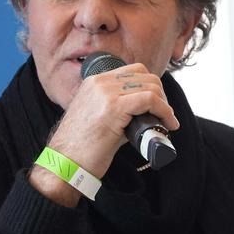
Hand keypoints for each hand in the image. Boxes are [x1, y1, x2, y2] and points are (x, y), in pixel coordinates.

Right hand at [28, 63, 178, 205]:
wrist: (65, 163)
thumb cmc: (80, 148)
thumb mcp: (99, 119)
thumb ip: (120, 110)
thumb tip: (145, 115)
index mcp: (94, 82)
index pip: (133, 71)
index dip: (151, 86)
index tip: (158, 105)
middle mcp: (99, 82)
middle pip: (144, 75)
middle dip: (161, 94)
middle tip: (164, 115)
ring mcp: (106, 93)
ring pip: (150, 86)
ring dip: (164, 104)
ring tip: (167, 121)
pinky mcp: (114, 107)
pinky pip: (149, 100)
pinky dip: (164, 111)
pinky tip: (168, 124)